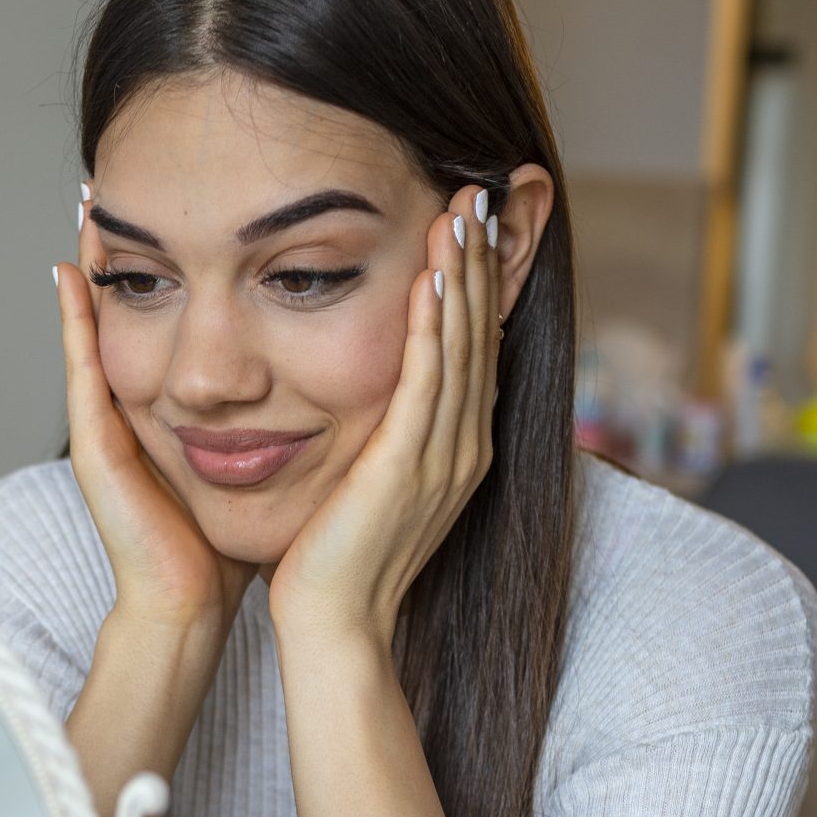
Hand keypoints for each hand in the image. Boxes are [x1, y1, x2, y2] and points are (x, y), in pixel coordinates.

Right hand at [53, 188, 257, 633]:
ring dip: (96, 263)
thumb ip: (283, 415)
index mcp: (176, 405)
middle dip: (129, 243)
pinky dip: (71, 320)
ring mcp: (109, 422)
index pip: (176, 314)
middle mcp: (138, 404)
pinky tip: (69, 271)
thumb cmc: (231, 541)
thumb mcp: (266, 457)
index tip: (189, 197)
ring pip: (99, 325)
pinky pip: (82, 368)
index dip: (180, 259)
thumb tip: (325, 373)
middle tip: (119, 175)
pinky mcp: (96, 444)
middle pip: (135, 308)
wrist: (195, 605)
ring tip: (90, 200)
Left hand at [266, 183, 501, 651]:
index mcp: (456, 449)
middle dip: (483, 260)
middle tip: (483, 189)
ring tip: (465, 210)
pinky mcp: (411, 466)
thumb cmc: (335, 559)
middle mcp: (464, 447)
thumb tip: (373, 392)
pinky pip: (430, 382)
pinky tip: (435, 277)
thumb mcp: (369, 480)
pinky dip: (436, 326)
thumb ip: (383, 433)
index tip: (473, 222)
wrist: (332, 626)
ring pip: (464, 347)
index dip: (480, 283)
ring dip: (466, 274)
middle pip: (482, 334)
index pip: (476, 348)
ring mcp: (444, 458)